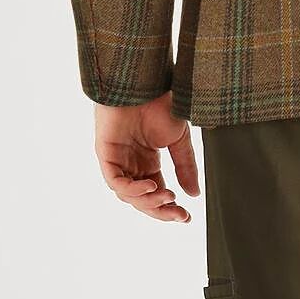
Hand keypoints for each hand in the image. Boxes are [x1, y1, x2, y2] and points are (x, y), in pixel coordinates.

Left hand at [93, 97, 200, 223]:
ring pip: (128, 195)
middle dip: (161, 210)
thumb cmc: (160, 103)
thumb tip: (194, 194)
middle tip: (178, 214)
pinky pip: (115, 181)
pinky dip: (132, 189)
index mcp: (148, 162)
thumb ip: (185, 167)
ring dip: (148, 201)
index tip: (186, 216)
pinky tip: (150, 186)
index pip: (157, 193)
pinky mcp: (105, 154)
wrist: (145, 82)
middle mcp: (132, 164)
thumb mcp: (179, 140)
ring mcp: (118, 160)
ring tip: (167, 196)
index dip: (170, 207)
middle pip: (143, 199)